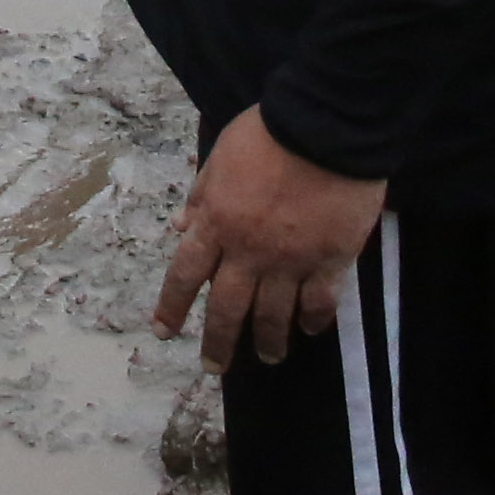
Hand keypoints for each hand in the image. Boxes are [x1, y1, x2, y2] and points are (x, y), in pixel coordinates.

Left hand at [150, 104, 385, 373]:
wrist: (326, 127)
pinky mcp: (331, 260)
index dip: (172, 306)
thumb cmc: (268, 134)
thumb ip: (201, 196)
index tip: (164, 331)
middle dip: (218, 343)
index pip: (185, 275)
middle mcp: (248, 251)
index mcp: (217, 223)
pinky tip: (310, 329)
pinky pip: (319, 302)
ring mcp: (291, 261)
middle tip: (214, 367)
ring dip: (268, 340)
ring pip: (273, 314)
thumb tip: (178, 227)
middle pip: (227, 309)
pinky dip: (313, 320)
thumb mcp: (219, 157)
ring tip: (270, 357)